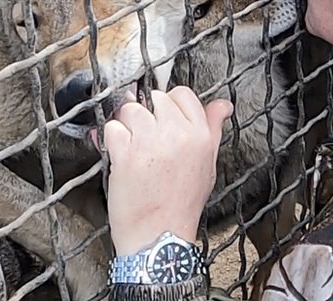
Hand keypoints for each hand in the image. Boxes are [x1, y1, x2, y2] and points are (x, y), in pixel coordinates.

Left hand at [101, 86, 232, 255]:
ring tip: (134, 146)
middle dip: (147, 113)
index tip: (164, 119)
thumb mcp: (208, 165)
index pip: (183, 94)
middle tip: (147, 136)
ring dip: (127, 124)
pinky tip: (121, 155)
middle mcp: (177, 134)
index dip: (170, 105)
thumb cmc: (182, 205)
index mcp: (200, 136)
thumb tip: (222, 106)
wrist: (160, 237)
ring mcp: (150, 141)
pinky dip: (111, 139)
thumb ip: (213, 130)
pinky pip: (112, 127)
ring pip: (131, 109)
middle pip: (155, 98)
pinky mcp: (125, 153)